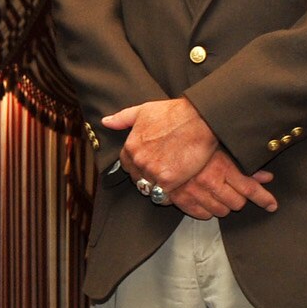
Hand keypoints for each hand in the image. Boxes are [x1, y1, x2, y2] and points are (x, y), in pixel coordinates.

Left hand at [103, 98, 218, 197]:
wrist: (200, 119)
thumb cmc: (175, 113)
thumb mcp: (144, 110)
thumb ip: (122, 118)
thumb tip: (105, 121)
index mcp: (130, 146)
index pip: (125, 165)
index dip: (136, 165)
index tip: (148, 163)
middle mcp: (138, 161)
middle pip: (136, 178)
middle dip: (146, 176)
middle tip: (161, 170)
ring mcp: (152, 172)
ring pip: (148, 188)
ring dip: (156, 186)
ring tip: (169, 178)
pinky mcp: (168, 181)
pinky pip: (162, 196)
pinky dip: (167, 195)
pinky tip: (175, 186)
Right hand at [169, 151, 277, 219]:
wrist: (160, 148)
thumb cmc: (192, 145)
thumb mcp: (222, 151)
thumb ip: (245, 167)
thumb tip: (266, 177)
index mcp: (221, 167)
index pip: (250, 188)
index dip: (264, 198)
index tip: (272, 205)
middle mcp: (209, 181)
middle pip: (237, 203)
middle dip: (239, 199)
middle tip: (234, 191)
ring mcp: (194, 192)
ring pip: (221, 211)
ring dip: (223, 205)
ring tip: (218, 195)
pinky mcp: (181, 200)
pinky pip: (202, 215)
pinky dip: (207, 210)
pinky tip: (205, 200)